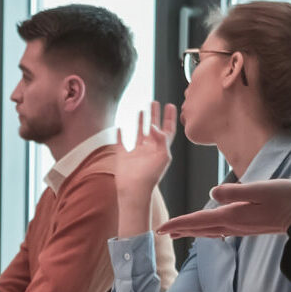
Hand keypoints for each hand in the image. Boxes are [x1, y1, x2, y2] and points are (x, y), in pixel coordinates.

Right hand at [111, 104, 176, 233]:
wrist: (134, 190)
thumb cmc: (151, 176)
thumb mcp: (163, 156)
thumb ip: (162, 139)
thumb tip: (155, 126)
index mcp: (161, 150)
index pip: (168, 130)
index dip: (169, 118)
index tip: (170, 105)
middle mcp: (150, 149)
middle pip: (154, 128)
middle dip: (155, 115)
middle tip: (154, 102)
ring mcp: (136, 153)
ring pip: (139, 133)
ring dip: (140, 121)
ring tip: (141, 109)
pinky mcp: (123, 156)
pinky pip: (121, 142)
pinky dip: (120, 134)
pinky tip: (120, 126)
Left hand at [158, 179, 290, 238]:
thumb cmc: (286, 198)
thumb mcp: (259, 189)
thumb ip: (234, 192)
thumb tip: (212, 194)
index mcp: (232, 216)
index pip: (198, 220)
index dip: (178, 223)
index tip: (160, 227)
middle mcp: (233, 225)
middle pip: (200, 229)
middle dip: (180, 229)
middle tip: (162, 231)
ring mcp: (241, 228)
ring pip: (209, 231)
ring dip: (192, 231)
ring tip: (178, 232)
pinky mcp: (249, 227)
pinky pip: (221, 231)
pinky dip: (208, 231)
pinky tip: (208, 231)